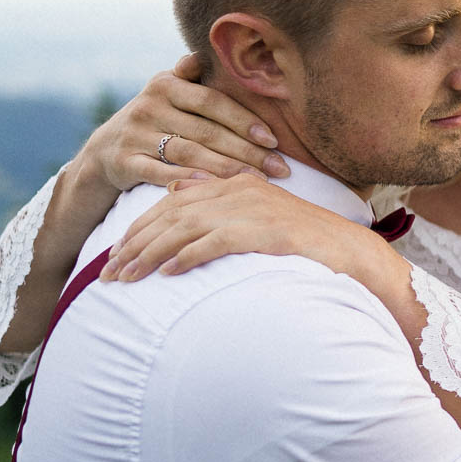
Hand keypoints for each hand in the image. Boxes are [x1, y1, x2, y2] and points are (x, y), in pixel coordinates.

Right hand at [80, 55, 287, 191]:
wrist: (104, 150)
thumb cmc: (157, 118)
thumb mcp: (170, 91)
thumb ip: (192, 75)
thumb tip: (212, 52)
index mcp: (166, 84)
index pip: (213, 101)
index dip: (244, 120)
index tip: (274, 139)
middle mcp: (149, 106)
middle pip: (206, 131)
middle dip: (247, 151)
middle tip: (279, 168)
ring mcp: (134, 135)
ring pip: (188, 153)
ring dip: (226, 168)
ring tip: (257, 181)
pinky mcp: (124, 162)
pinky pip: (159, 172)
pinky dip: (187, 179)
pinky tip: (213, 187)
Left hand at [100, 173, 380, 282]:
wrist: (353, 254)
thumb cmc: (308, 246)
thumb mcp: (262, 219)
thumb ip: (224, 210)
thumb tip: (180, 205)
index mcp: (238, 183)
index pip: (174, 200)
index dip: (141, 226)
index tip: (116, 252)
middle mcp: (240, 191)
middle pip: (171, 213)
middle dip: (134, 242)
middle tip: (107, 271)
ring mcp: (252, 210)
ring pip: (184, 228)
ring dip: (149, 254)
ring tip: (125, 278)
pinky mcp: (262, 231)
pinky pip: (212, 243)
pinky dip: (185, 257)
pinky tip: (166, 275)